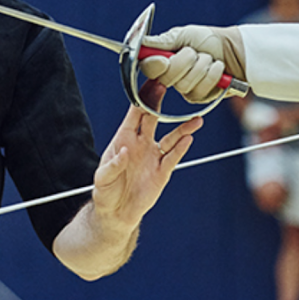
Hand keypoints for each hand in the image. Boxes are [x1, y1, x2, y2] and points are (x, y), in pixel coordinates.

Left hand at [91, 93, 201, 232]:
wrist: (116, 213)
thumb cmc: (105, 192)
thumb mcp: (102, 179)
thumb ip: (113, 165)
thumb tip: (124, 152)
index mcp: (123, 140)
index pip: (134, 115)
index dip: (142, 100)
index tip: (151, 86)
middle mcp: (140, 144)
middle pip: (154, 119)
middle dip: (160, 104)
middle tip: (170, 88)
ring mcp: (153, 156)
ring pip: (171, 138)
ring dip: (183, 129)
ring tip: (196, 121)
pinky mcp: (162, 172)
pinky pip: (173, 157)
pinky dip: (181, 149)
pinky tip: (188, 139)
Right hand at [137, 25, 245, 102]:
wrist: (233, 49)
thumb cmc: (208, 40)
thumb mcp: (184, 34)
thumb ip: (162, 41)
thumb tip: (142, 43)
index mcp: (162, 59)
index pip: (147, 68)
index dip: (155, 65)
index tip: (165, 59)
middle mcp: (170, 76)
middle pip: (165, 79)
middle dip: (185, 61)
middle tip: (194, 52)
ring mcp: (184, 88)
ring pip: (184, 85)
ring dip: (201, 67)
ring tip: (209, 59)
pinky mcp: (199, 97)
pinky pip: (199, 91)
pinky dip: (212, 75)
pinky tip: (217, 69)